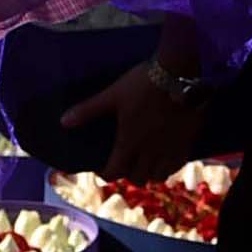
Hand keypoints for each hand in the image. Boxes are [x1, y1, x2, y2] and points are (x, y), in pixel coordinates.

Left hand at [62, 62, 208, 182]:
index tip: (102, 170)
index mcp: (129, 142)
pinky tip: (166, 157)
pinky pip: (178, 165)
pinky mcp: (187, 142)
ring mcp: (170, 148)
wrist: (179, 73)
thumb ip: (88, 110)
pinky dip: (169, 166)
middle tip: (124, 163)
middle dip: (128, 174)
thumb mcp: (113, 95)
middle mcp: (150, 151)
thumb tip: (63, 121)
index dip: (105, 174)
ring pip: (159, 176)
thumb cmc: (143, 83)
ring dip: (150, 173)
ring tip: (145, 163)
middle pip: (138, 178)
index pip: (115, 172)